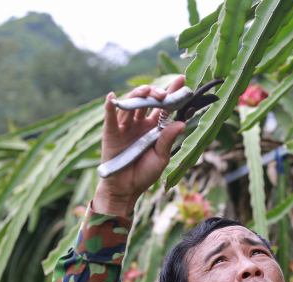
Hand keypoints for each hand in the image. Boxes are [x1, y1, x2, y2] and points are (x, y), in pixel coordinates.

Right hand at [93, 75, 187, 215]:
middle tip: (164, 93)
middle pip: (147, 101)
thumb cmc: (145, 173)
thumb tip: (182, 123)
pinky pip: (110, 118)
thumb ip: (169, 139)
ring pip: (131, 105)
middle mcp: (140, 123)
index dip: (172, 92)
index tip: (182, 80)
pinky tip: (111, 97)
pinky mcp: (111, 134)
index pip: (164, 106)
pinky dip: (110, 107)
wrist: (127, 189)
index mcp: (154, 127)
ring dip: (138, 95)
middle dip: (155, 93)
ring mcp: (125, 127)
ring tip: (147, 91)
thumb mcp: (162, 157)